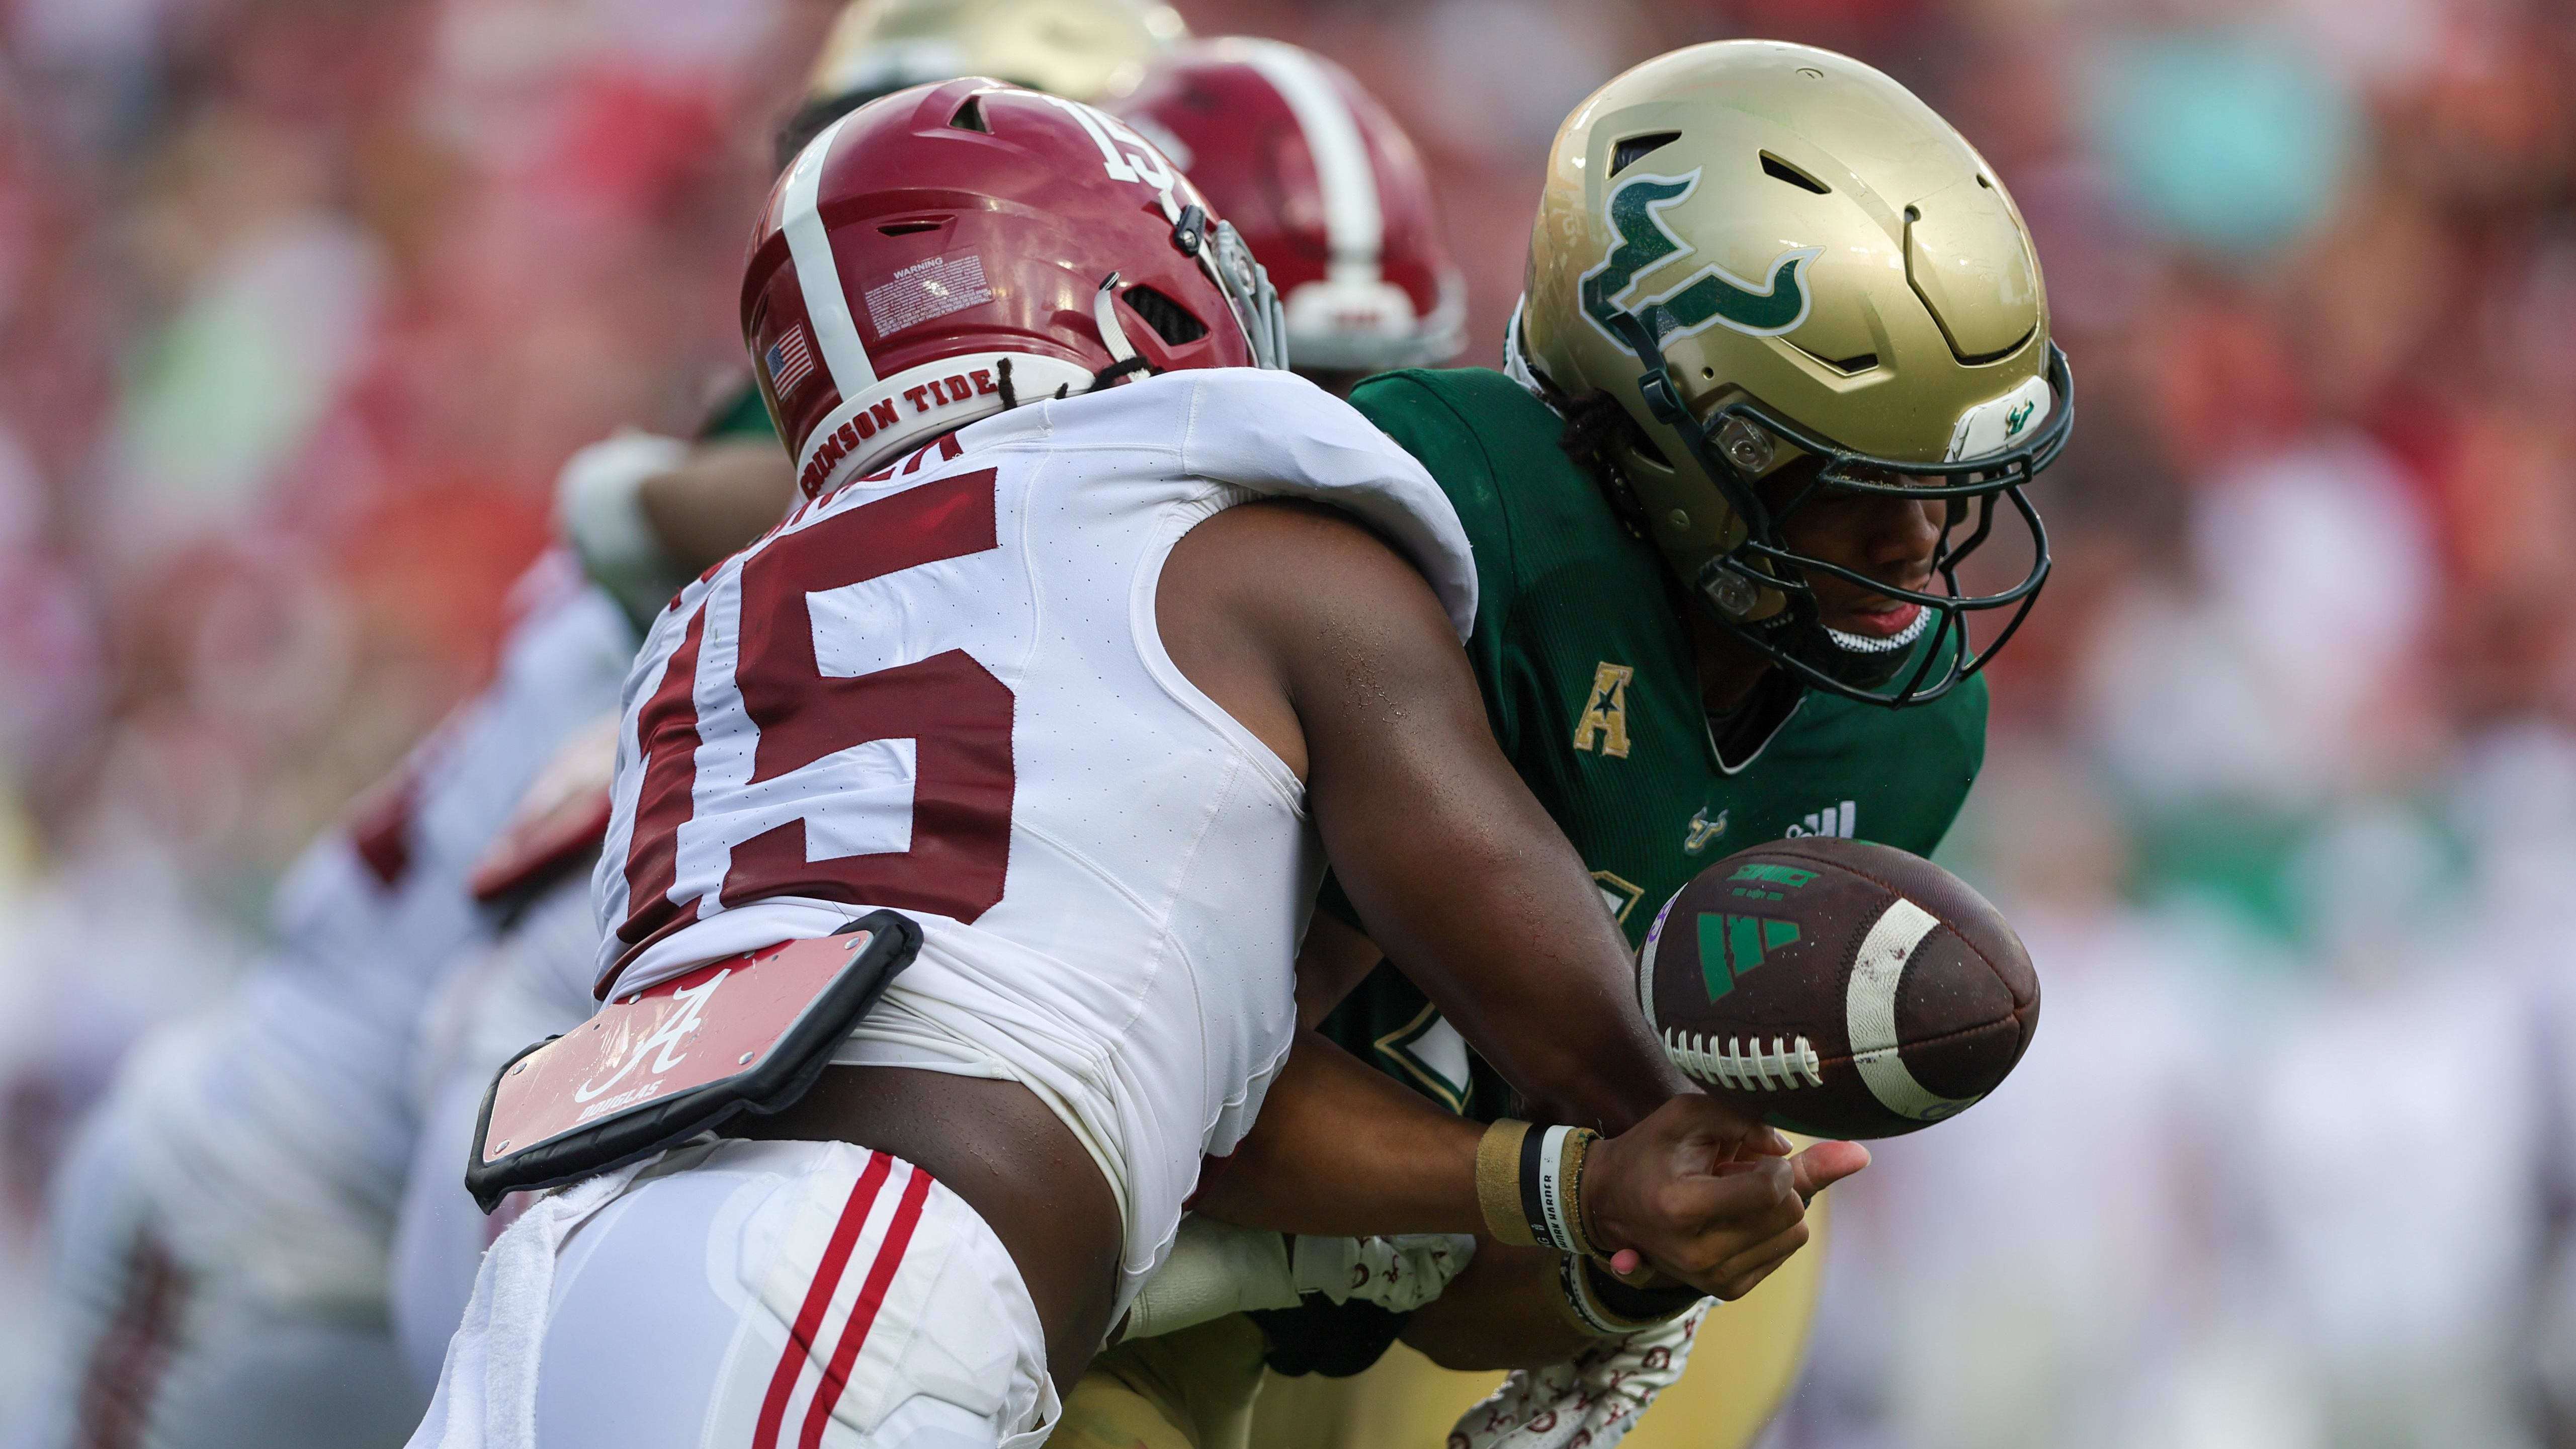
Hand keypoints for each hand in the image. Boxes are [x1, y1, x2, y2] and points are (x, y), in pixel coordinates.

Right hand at [1581, 1094, 1869, 1298]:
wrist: (1609, 1204)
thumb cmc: (1652, 1150)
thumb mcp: (1693, 1119)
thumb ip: (1759, 1124)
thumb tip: (1856, 1154)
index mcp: (1684, 1208)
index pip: (1773, 1190)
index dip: (1775, 1164)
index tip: (1753, 1153)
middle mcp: (1700, 1254)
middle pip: (1791, 1213)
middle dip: (1777, 1183)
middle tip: (1737, 1172)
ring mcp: (1714, 1279)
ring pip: (1795, 1234)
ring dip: (1776, 1206)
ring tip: (1731, 1194)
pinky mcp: (1727, 1290)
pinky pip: (1785, 1250)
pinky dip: (1771, 1227)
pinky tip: (1734, 1216)